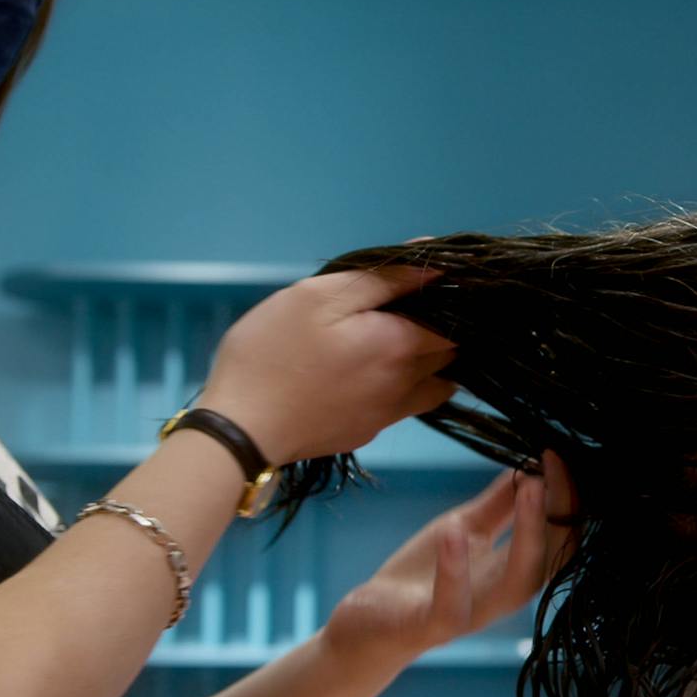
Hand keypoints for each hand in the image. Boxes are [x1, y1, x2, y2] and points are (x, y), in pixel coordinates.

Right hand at [196, 267, 456, 463]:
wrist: (241, 430)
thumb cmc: (274, 352)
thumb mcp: (320, 296)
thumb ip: (384, 279)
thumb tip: (437, 264)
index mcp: (400, 345)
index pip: (455, 322)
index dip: (450, 301)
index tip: (426, 286)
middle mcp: (407, 384)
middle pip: (449, 355)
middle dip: (440, 330)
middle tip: (405, 309)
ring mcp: (387, 415)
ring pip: (433, 385)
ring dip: (427, 363)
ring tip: (392, 341)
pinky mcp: (366, 432)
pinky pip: (403, 405)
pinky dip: (402, 386)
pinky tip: (369, 373)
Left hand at [323, 452, 577, 669]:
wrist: (368, 624)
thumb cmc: (420, 577)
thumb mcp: (463, 529)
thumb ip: (498, 505)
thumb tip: (532, 465)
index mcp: (513, 571)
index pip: (558, 535)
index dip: (565, 497)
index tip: (558, 453)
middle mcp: (502, 595)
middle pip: (551, 557)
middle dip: (561, 510)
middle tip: (554, 463)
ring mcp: (470, 614)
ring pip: (516, 584)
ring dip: (528, 533)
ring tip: (530, 486)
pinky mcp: (431, 627)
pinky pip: (451, 605)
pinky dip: (456, 570)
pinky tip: (455, 531)